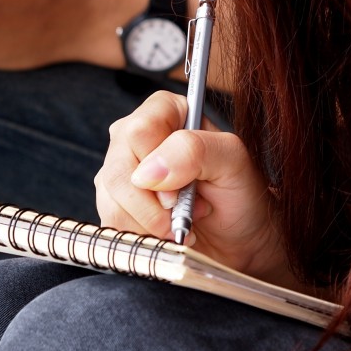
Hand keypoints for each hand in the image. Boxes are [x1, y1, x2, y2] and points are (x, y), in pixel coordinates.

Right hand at [95, 91, 293, 284]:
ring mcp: (119, 171)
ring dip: (150, 225)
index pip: (139, 132)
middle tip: (184, 212)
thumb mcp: (233, 161)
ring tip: (179, 221)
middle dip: (153, 206)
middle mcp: (134, 137)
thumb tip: (149, 171)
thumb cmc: (240, 194)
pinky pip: (111, 224)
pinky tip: (164, 232)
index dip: (160, 168)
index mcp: (165, 112)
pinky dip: (142, 238)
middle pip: (117, 171)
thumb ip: (195, 150)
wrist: (239, 238)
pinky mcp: (112, 203)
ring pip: (111, 202)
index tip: (185, 190)